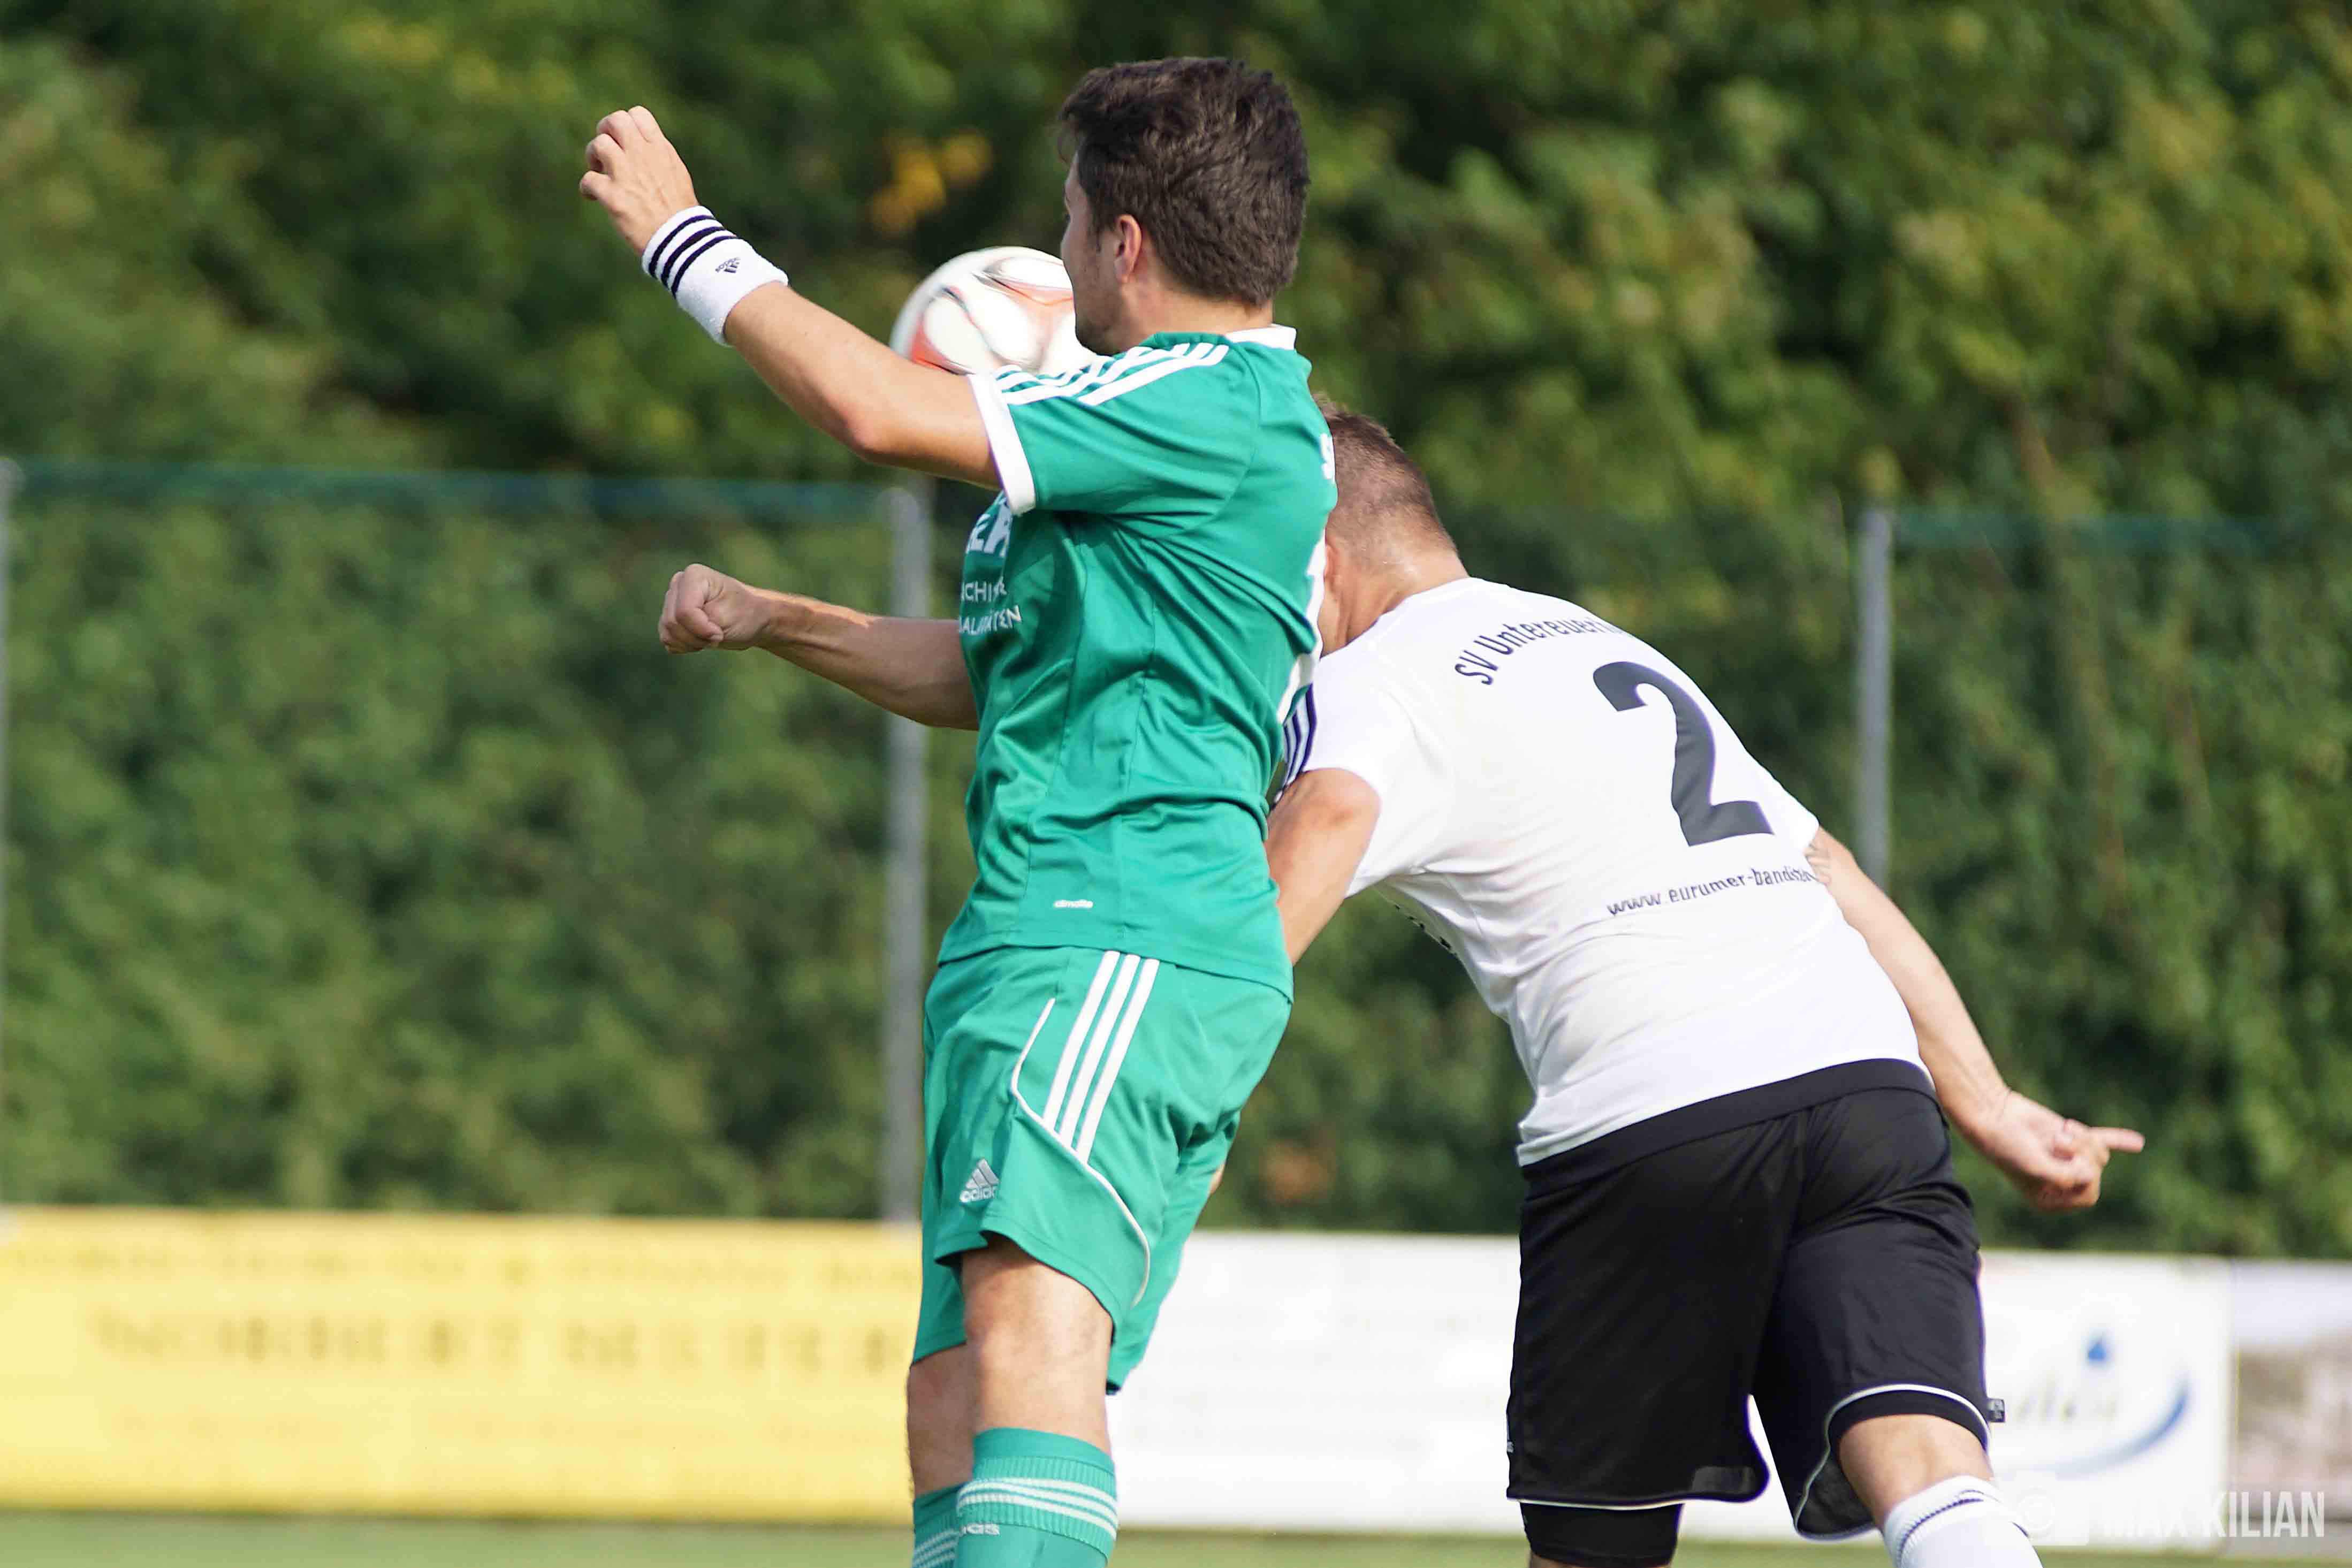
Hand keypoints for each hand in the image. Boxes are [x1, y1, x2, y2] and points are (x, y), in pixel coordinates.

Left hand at [580, 106, 698, 255]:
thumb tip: (643, 149)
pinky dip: (587, 188)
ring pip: (598, 144)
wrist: (682, 241)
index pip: (637, 114)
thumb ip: (658, 157)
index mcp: (661, 150)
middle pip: (615, 121)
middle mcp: (643, 156)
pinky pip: (588, 179)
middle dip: (604, 132)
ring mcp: (627, 174)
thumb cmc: (681, 213)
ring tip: (599, 173)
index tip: (625, 142)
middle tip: (606, 152)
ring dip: (593, 157)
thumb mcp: (676, 175)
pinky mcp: (614, 197)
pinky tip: (593, 198)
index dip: (625, 124)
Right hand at [661, 564, 778, 653]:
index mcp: (693, 576)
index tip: (720, 632)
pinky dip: (685, 646)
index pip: (684, 611)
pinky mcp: (670, 617)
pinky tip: (700, 639)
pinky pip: (667, 640)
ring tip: (710, 637)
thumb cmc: (745, 614)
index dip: (702, 629)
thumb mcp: (726, 618)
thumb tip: (671, 637)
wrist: (752, 620)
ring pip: (667, 632)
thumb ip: (697, 624)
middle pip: (673, 622)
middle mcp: (678, 584)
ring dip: (691, 643)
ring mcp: (672, 600)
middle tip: (718, 635)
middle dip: (696, 637)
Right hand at [1958, 1090, 2143, 1212]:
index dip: (2085, 1177)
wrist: (1993, 1114)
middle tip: (2058, 1141)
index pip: (2088, 1195)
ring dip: (2082, 1138)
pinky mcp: (2070, 1138)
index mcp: (2050, 1198)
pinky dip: (2118, 1139)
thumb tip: (2091, 1171)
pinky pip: (2101, 1139)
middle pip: (2095, 1172)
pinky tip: (2137, 1142)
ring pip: (2098, 1153)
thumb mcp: (2036, 1168)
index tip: (2069, 1162)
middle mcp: (2061, 1181)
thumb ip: (2066, 1177)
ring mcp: (2067, 1158)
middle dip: (2082, 1153)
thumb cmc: (2008, 1146)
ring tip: (2061, 1130)